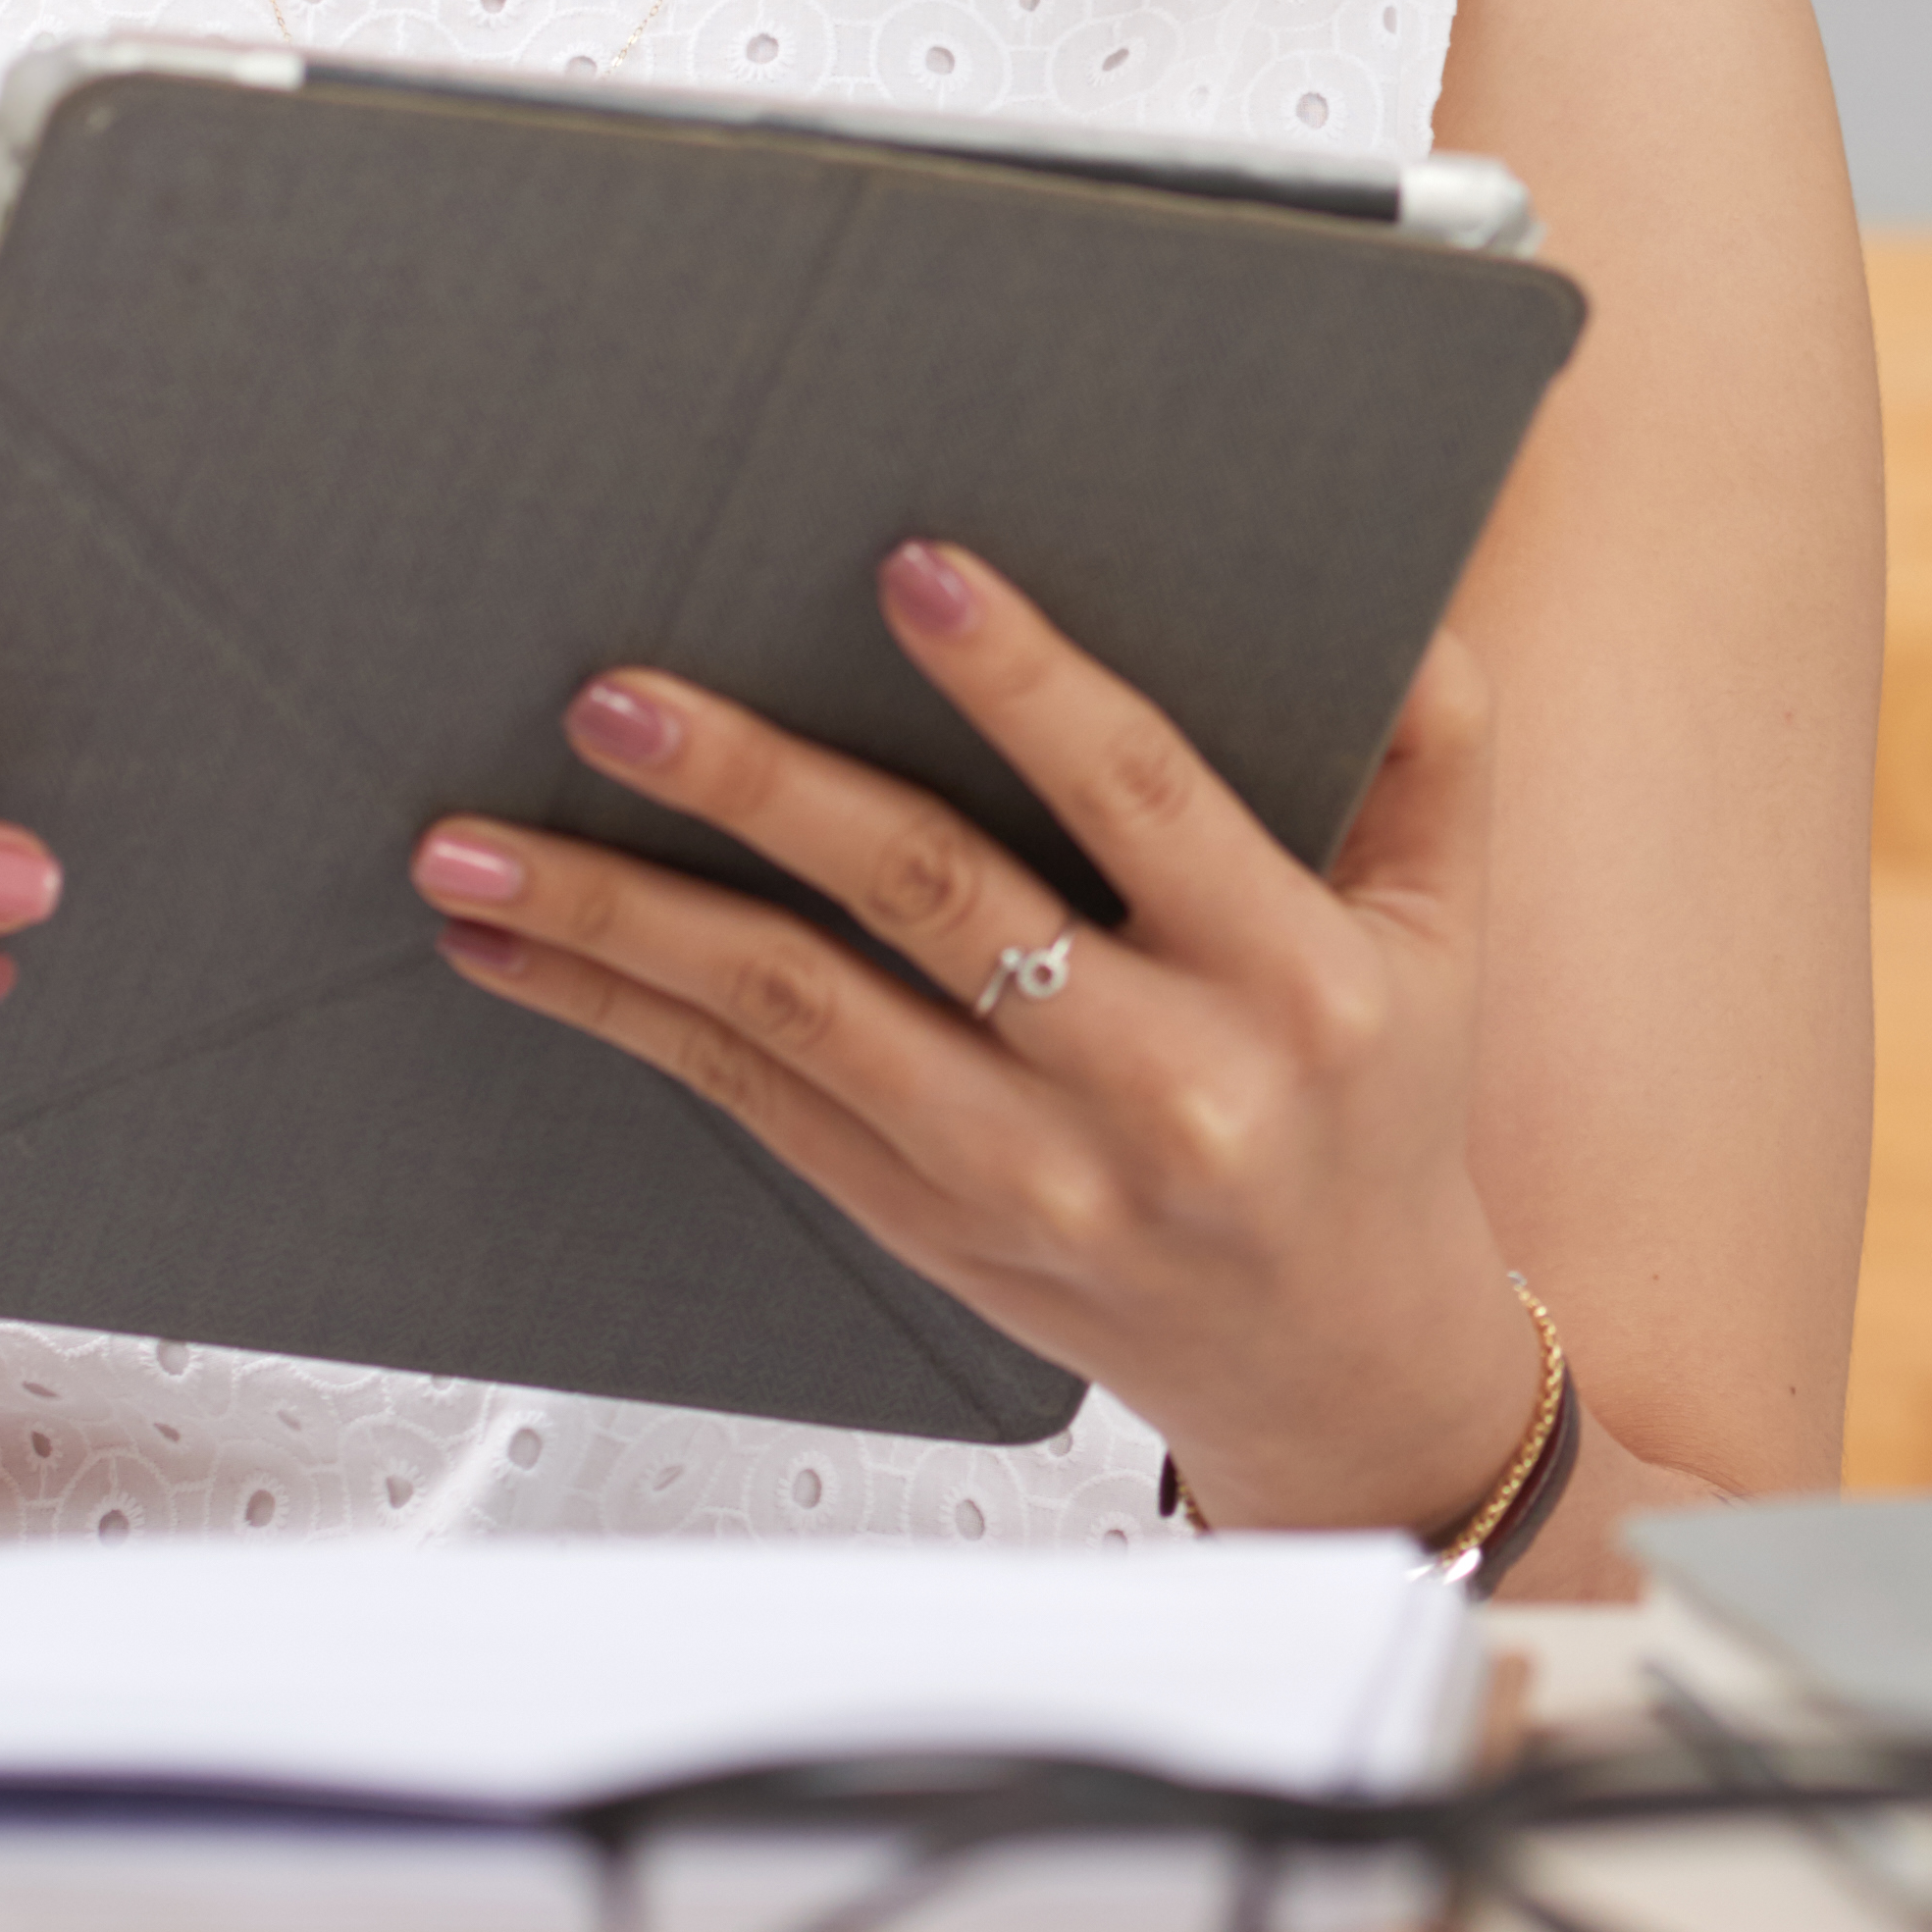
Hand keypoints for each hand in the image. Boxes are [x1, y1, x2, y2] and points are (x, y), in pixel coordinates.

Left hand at [405, 539, 1548, 1541]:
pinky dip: (623, 1018)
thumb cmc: (1382, 1109)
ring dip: (622, 919)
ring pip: (796, 1014)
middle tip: (620, 694)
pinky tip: (519, 950)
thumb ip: (1429, 749)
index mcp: (1291, 978)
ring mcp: (1027, 1172)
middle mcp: (1157, 1082)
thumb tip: (1395, 588)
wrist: (1343, 1363)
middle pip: (928, 898)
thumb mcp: (1446, 927)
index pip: (1139, 793)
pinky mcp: (929, 1225)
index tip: (911, 569)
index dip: (1022, 677)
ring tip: (485, 838)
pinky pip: (753, 1105)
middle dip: (756, 783)